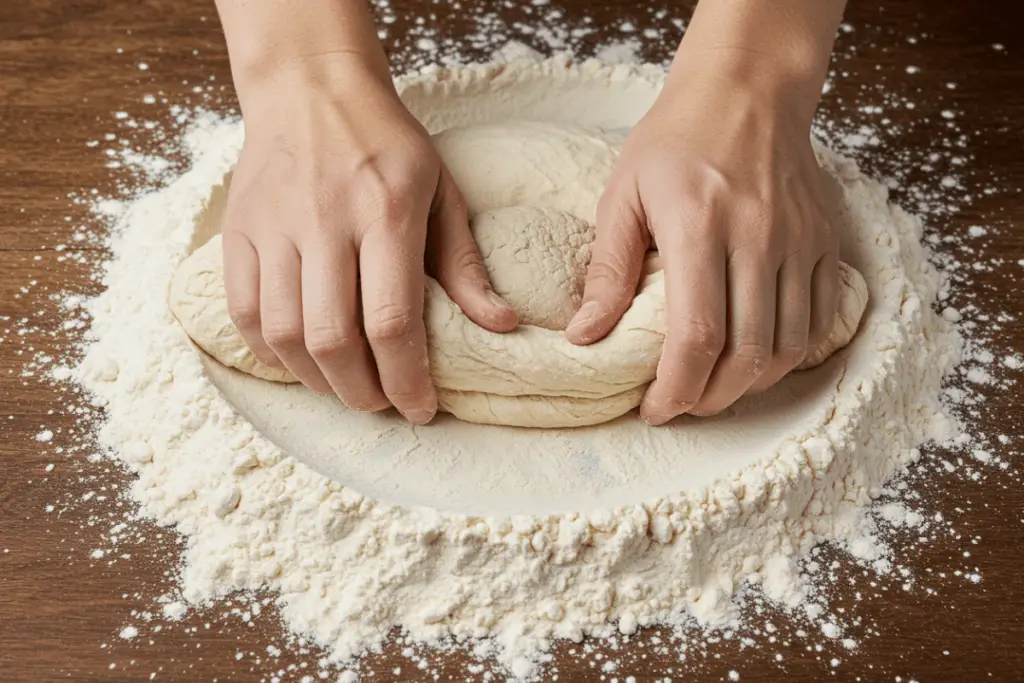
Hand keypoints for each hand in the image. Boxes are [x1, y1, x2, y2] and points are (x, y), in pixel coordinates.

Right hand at [221, 60, 515, 422]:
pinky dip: (272, 352)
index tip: (420, 408)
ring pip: (284, 334)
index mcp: (385, 212)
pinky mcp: (238, 230)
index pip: (392, 320)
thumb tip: (499, 325)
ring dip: (317, 380)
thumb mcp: (441, 191)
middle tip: (382, 403)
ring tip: (346, 386)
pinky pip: (244, 312)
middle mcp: (325, 221)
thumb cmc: (386, 144)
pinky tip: (301, 360)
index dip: (407, 379)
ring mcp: (273, 226)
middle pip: (333, 339)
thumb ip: (464, 263)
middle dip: (362, 392)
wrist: (310, 88)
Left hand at [566, 56, 838, 424]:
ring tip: (713, 388)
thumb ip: (607, 270)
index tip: (654, 408)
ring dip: (750, 385)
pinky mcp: (823, 242)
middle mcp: (758, 235)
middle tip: (681, 406)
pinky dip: (789, 355)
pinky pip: (819, 320)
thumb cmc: (674, 142)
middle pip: (746, 352)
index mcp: (699, 223)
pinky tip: (756, 360)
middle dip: (710, 397)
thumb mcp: (622, 194)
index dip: (677, 387)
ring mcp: (799, 240)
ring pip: (787, 346)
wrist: (747, 91)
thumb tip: (584, 337)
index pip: (697, 333)